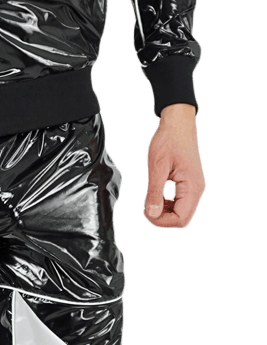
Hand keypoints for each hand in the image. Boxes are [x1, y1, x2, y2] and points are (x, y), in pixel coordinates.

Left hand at [143, 103, 205, 228]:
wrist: (178, 123)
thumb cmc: (169, 139)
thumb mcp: (157, 166)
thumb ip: (154, 192)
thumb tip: (151, 214)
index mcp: (192, 187)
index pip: (181, 219)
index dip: (162, 221)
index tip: (147, 212)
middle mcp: (197, 190)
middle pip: (183, 218)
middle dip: (163, 218)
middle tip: (147, 207)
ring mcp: (195, 186)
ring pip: (182, 211)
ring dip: (166, 211)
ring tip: (151, 200)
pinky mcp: (191, 182)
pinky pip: (182, 201)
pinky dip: (169, 203)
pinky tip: (158, 195)